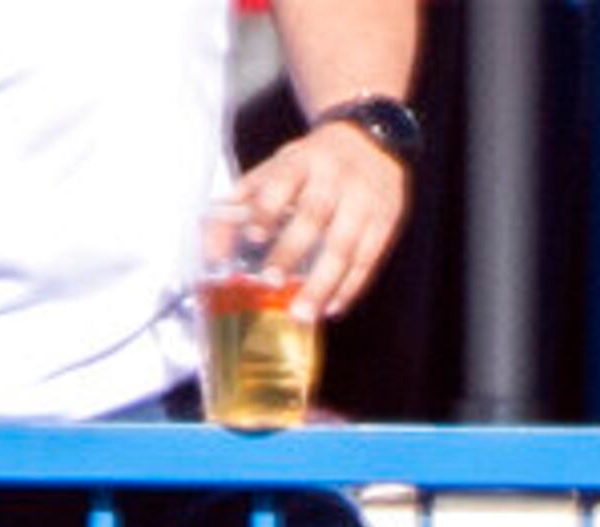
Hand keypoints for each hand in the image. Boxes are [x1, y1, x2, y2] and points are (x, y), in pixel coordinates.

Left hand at [221, 119, 412, 320]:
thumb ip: (247, 200)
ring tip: (302, 314)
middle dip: (292, 250)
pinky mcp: (385, 223)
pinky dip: (350, 288)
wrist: (373, 140)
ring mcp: (364, 201)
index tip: (253, 235)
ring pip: (344, 247)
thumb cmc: (315, 162)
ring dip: (323, 284)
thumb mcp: (281, 166)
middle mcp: (335, 178)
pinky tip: (332, 308)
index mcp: (303, 160)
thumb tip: (214, 248)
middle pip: (314, 216)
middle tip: (271, 281)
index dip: (268, 208)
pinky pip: (368, 262)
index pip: (283, 181)